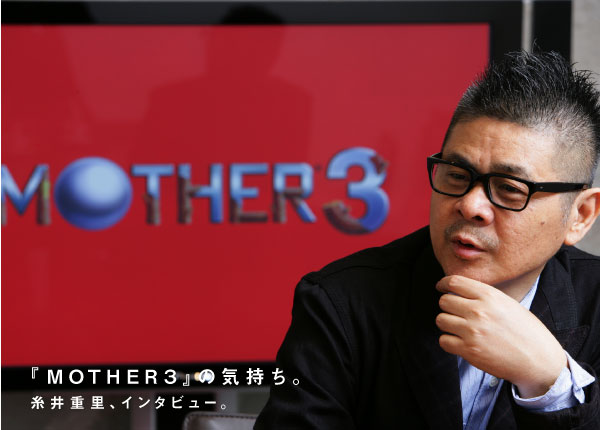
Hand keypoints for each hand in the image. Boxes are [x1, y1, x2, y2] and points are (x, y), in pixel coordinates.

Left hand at [435, 275, 565, 397]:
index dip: (444, 284)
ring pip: (441, 320)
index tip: (441, 287)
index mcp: (490, 296)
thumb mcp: (508, 304)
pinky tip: (460, 342)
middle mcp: (479, 311)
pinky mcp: (469, 350)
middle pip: (444, 301)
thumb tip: (459, 291)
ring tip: (459, 328)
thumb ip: (484, 296)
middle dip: (448, 306)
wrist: (539, 359)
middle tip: (455, 312)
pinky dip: (449, 341)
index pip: (454, 282)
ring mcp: (472, 331)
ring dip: (447, 324)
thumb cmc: (526, 331)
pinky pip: (444, 341)